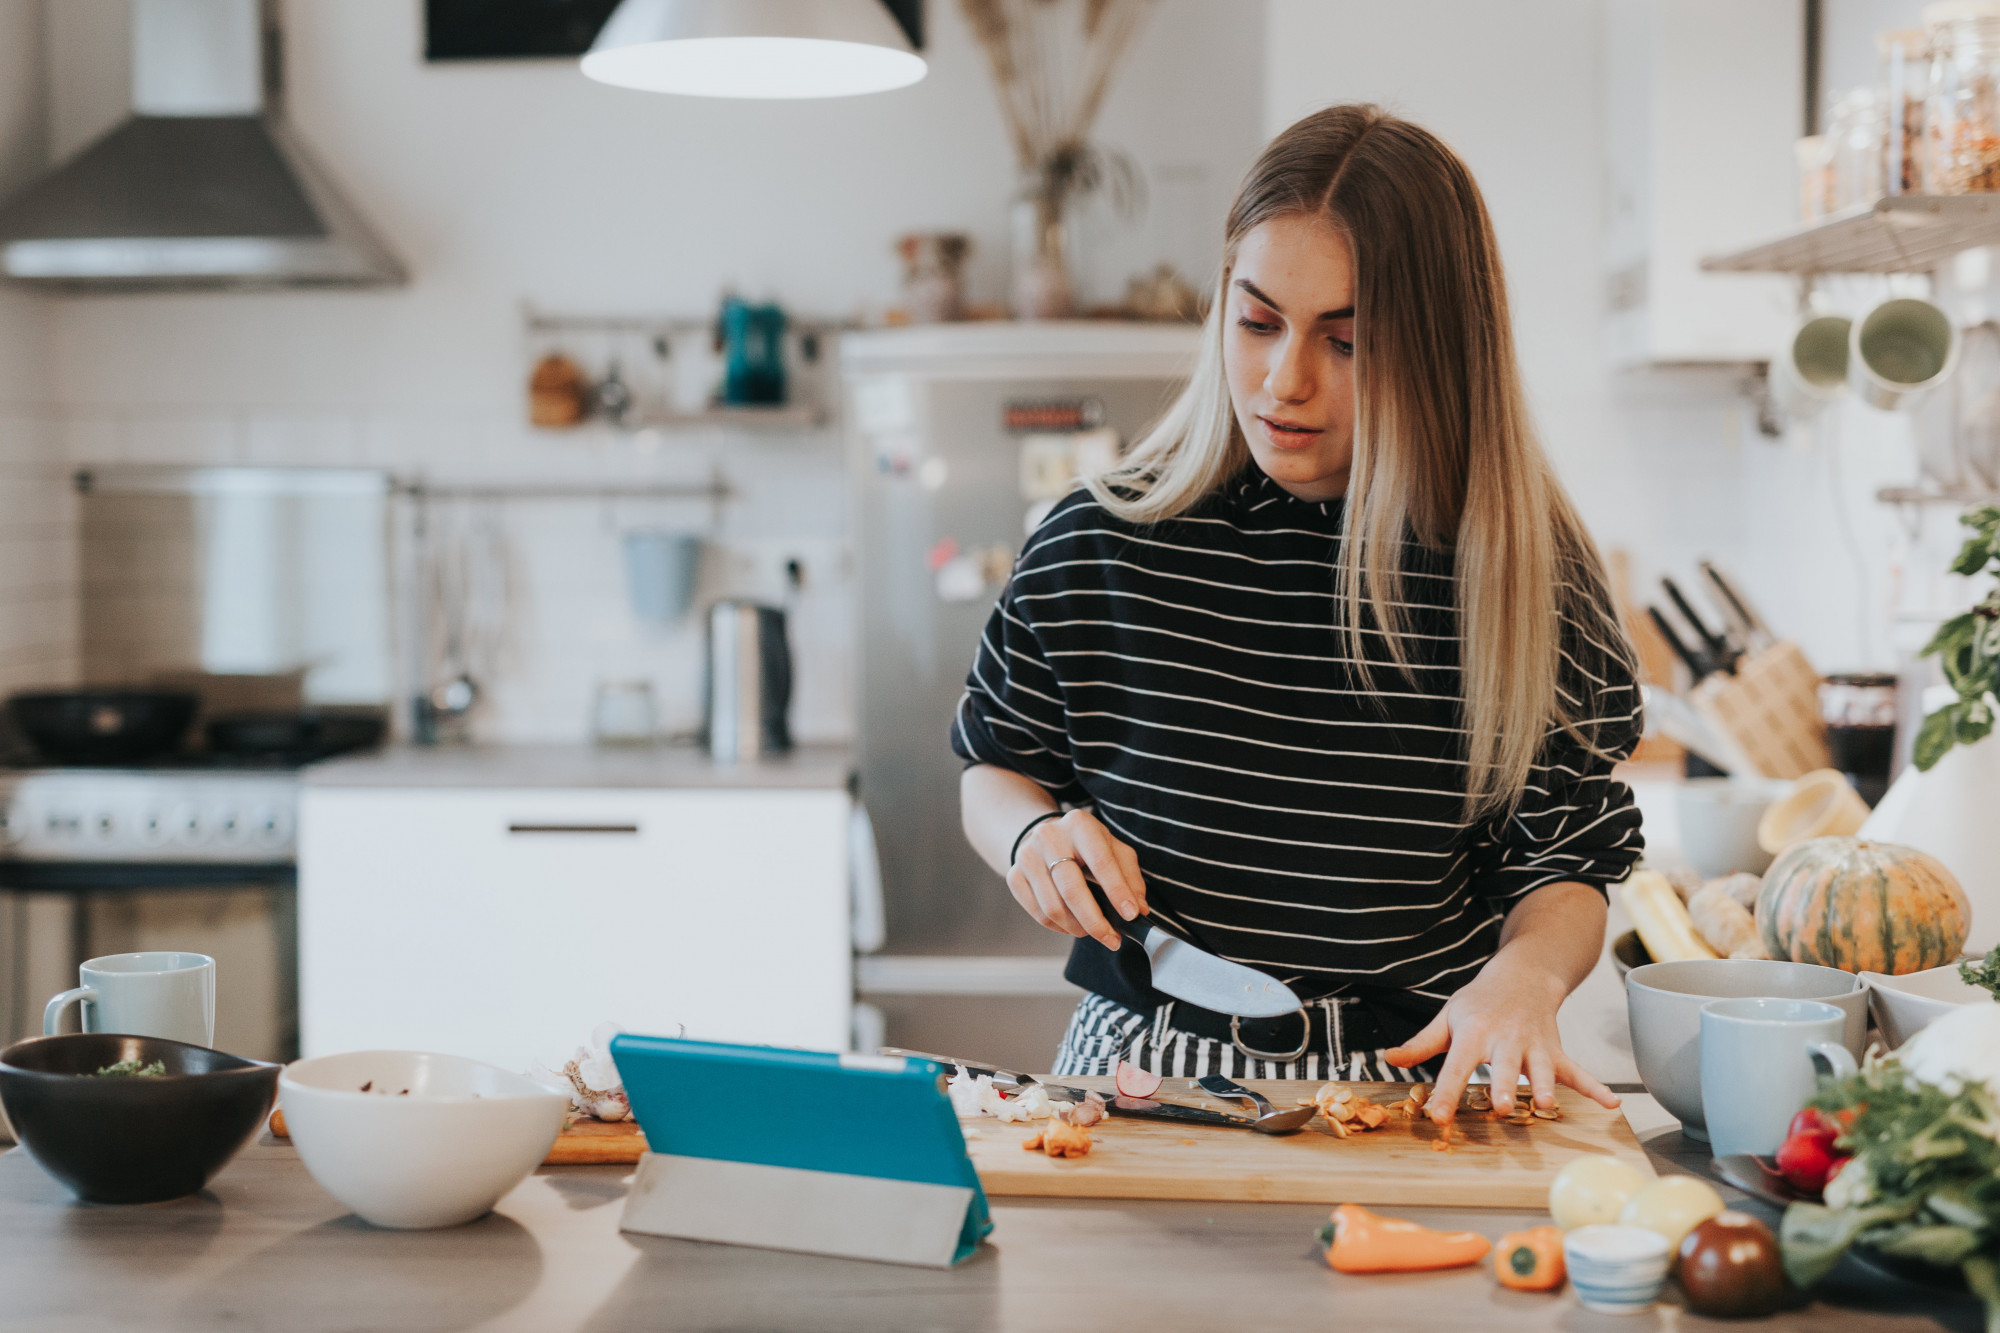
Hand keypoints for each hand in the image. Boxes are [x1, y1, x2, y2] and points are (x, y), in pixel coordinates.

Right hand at [1006, 809, 1146, 950]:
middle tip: (1112, 939)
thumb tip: (1138, 909)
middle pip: (1072, 889)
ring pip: (1053, 907)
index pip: (1101, 862)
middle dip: (1095, 921)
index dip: (1117, 892)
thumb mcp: (1113, 849)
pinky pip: (1038, 914)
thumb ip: (1130, 877)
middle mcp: (1049, 837)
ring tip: (1093, 930)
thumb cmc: (1086, 846)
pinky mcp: (1014, 876)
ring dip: (1078, 928)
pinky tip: (1073, 925)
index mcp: (1079, 824)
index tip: (1130, 916)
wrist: (1046, 836)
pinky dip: (1060, 927)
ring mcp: (1027, 857)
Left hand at [1383, 950, 1617, 1123]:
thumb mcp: (1447, 1017)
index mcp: (1473, 1034)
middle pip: (1503, 1066)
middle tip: (1500, 1108)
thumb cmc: (1479, 1003)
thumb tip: (1390, 1058)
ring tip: (1547, 1105)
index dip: (1446, 1092)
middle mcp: (1505, 1040)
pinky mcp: (1555, 1050)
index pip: (1456, 1066)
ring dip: (1545, 1085)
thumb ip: (1422, 1043)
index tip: (1438, 1117)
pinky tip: (1611, 1104)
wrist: (1522, 975)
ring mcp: (1534, 1045)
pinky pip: (1577, 1070)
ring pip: (1541, 1067)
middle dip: (1503, 1086)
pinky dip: (1595, 1087)